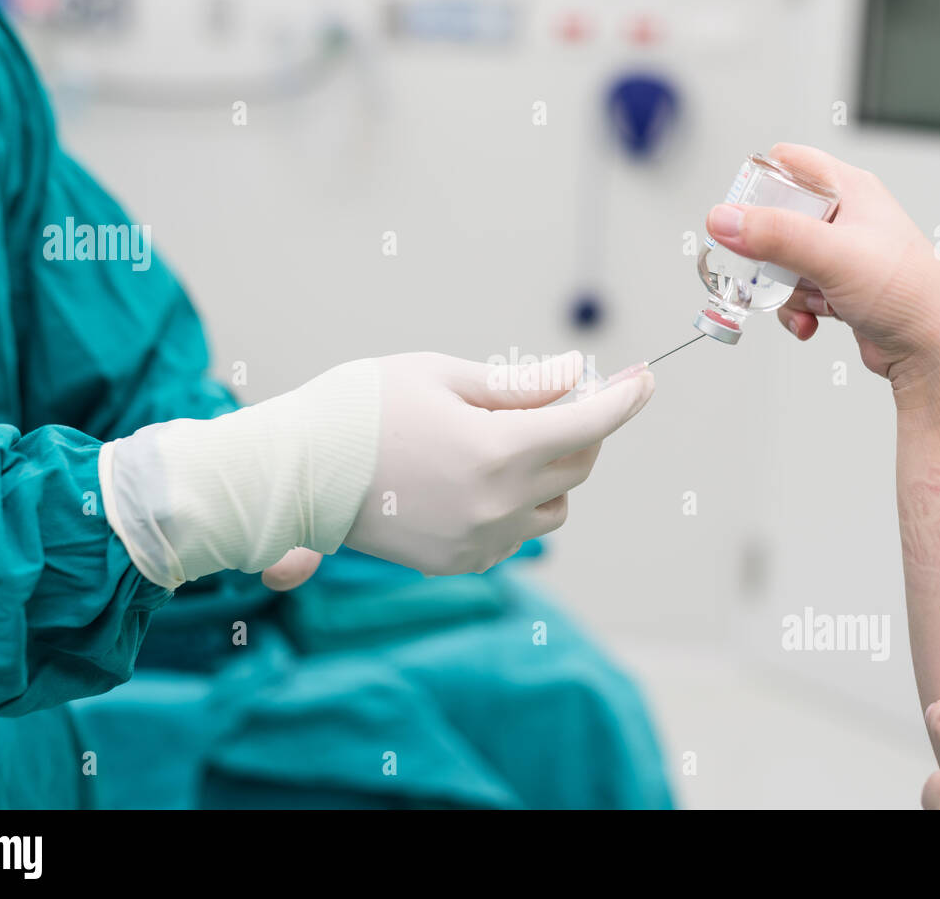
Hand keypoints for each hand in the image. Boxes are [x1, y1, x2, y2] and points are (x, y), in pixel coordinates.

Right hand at [343, 351, 652, 576]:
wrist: (293, 474)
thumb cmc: (361, 408)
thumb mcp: (442, 376)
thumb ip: (519, 383)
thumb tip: (576, 376)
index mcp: (497, 451)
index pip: (587, 424)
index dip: (624, 399)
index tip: (646, 380)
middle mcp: (497, 506)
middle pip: (577, 466)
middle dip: (581, 427)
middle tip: (561, 396)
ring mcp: (479, 542)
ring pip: (554, 508)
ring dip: (551, 472)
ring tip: (507, 439)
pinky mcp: (458, 563)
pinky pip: (516, 535)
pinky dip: (517, 504)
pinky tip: (476, 477)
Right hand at [704, 143, 939, 398]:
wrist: (934, 347)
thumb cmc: (909, 292)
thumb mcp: (831, 254)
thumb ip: (773, 235)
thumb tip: (724, 219)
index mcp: (850, 189)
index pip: (789, 163)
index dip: (758, 186)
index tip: (741, 218)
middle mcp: (847, 217)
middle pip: (778, 219)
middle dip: (768, 253)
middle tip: (768, 269)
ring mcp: (843, 254)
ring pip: (784, 262)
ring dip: (785, 289)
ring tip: (808, 301)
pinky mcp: (840, 288)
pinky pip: (798, 293)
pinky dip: (797, 311)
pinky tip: (811, 323)